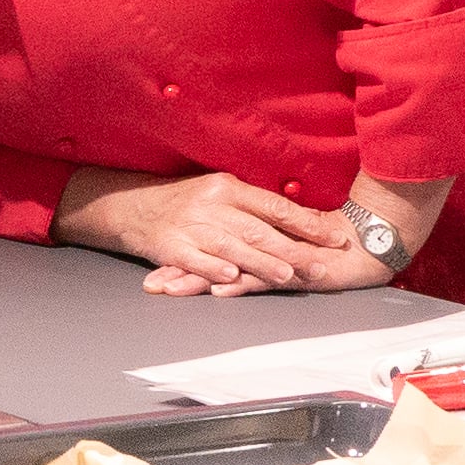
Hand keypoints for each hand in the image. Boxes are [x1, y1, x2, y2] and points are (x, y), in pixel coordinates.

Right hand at [53, 167, 357, 294]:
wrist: (130, 206)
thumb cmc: (183, 202)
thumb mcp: (218, 192)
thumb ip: (252, 205)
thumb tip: (298, 218)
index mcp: (227, 186)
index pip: (275, 206)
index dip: (307, 223)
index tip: (334, 236)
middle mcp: (211, 203)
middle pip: (259, 229)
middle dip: (293, 250)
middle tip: (321, 265)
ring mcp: (189, 225)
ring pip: (231, 246)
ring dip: (260, 263)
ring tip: (287, 276)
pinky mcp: (169, 246)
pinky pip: (194, 259)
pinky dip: (212, 269)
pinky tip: (230, 277)